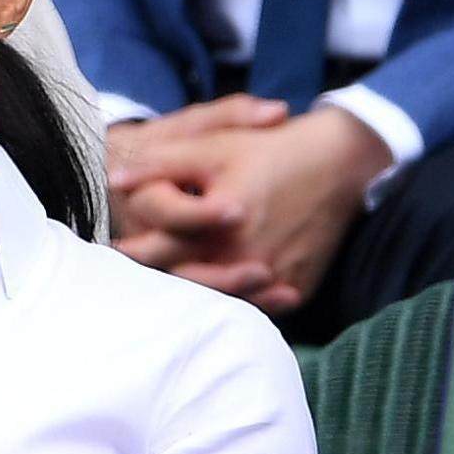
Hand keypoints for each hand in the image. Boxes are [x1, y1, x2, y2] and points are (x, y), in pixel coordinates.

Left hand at [109, 105, 390, 314]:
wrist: (339, 162)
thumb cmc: (269, 150)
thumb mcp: (210, 148)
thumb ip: (159, 165)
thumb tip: (114, 181)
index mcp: (221, 227)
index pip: (163, 251)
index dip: (136, 250)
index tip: (117, 249)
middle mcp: (250, 259)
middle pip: (191, 281)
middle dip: (163, 275)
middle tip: (137, 272)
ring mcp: (276, 277)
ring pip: (225, 298)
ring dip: (200, 292)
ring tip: (174, 286)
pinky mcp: (298, 287)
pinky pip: (259, 306)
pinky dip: (237, 300)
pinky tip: (217, 292)